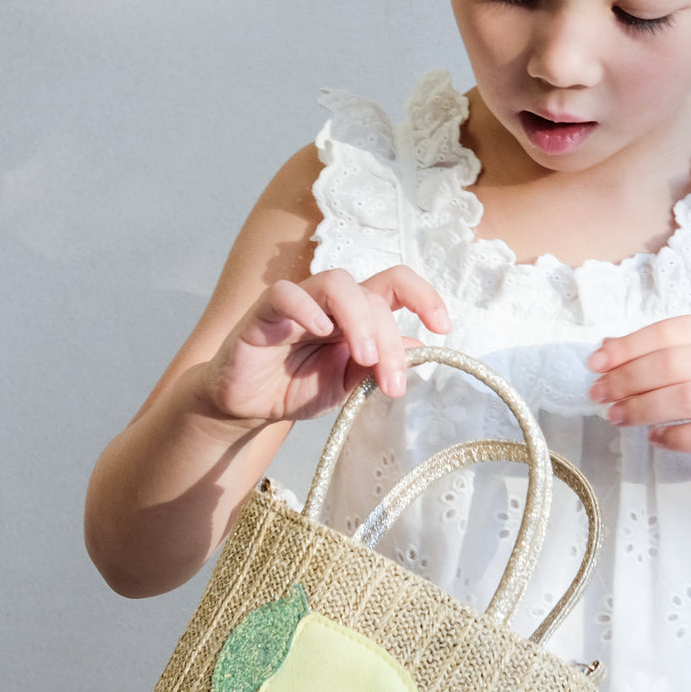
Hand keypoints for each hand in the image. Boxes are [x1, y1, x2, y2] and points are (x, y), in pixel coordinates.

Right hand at [202, 266, 449, 423]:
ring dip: (360, 319)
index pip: (396, 286)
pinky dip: (307, 308)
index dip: (424, 296)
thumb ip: (378, 367)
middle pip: (373, 296)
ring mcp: (299, 303)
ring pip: (337, 283)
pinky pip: (286, 293)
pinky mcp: (264, 312)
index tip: (442, 327)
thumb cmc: (297, 388)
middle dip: (390, 340)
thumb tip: (420, 348)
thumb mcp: (348, 386)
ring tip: (365, 358)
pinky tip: (322, 332)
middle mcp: (332, 303)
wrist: (248, 408)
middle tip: (393, 383)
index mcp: (358, 316)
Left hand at [587, 315, 690, 472]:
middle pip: (673, 364)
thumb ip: (668, 350)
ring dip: (643, 409)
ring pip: (687, 398)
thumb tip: (607, 349)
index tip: (596, 364)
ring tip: (617, 417)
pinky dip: (674, 437)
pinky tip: (656, 439)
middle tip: (600, 395)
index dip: (628, 348)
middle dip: (628, 380)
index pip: (670, 331)